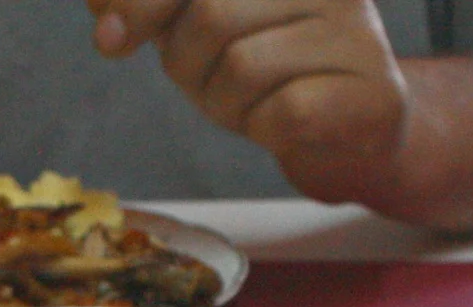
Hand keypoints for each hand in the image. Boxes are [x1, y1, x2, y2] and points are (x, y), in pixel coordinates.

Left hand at [89, 0, 408, 204]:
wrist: (344, 122)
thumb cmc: (264, 63)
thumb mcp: (194, 27)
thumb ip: (147, 8)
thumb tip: (100, 11)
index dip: (141, 3)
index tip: (110, 40)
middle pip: (210, 15)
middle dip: (188, 62)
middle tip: (211, 77)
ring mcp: (356, 27)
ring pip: (240, 67)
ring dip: (224, 102)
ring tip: (252, 99)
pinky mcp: (371, 88)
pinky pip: (280, 113)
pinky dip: (262, 128)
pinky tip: (282, 120)